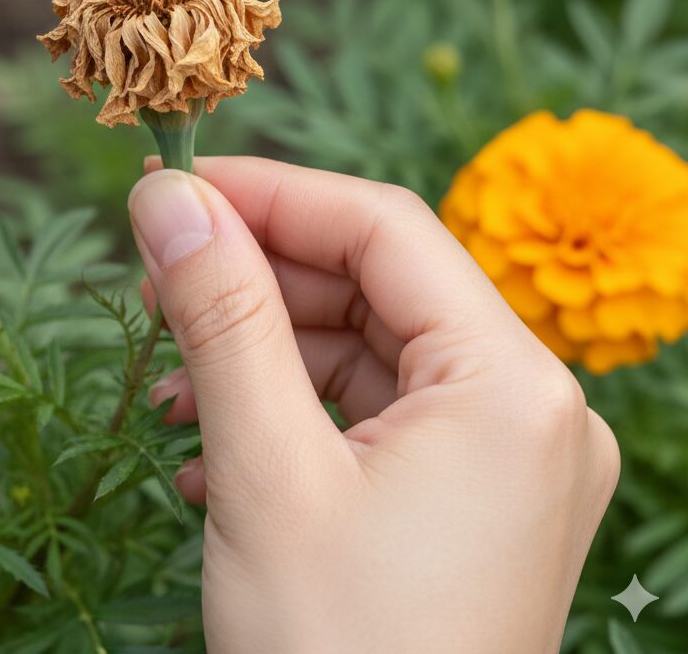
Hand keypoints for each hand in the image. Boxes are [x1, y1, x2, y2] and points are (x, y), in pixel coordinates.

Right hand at [128, 158, 619, 653]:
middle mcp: (527, 411)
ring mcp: (499, 459)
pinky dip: (287, 406)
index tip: (177, 189)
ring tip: (172, 377)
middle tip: (160, 278)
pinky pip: (367, 412)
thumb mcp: (264, 469)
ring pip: (363, 348)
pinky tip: (210, 439)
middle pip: (376, 284)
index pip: (385, 228)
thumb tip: (169, 199)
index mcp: (512, 387)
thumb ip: (221, 315)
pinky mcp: (460, 499)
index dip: (274, 193)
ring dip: (260, 347)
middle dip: (259, 275)